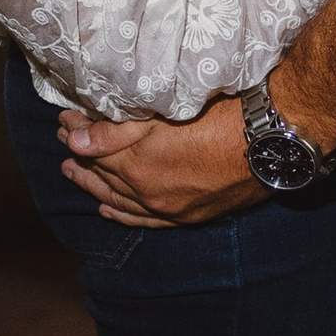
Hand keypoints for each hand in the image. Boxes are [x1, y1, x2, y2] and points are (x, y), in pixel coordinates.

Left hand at [56, 86, 266, 225]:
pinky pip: (146, 221)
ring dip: (94, 186)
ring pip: (120, 200)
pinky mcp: (190, 216)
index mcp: (140, 166)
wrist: (273, 142)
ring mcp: (170, 208)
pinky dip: (123, 215)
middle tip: (62, 142)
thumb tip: (75, 140)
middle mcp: (150, 194)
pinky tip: (108, 210)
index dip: (77, 131)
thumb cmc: (224, 115)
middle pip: (104, 175)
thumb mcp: (165, 114)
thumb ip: (117, 130)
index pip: (95, 148)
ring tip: (71, 174)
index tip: (64, 119)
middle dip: (81, 157)